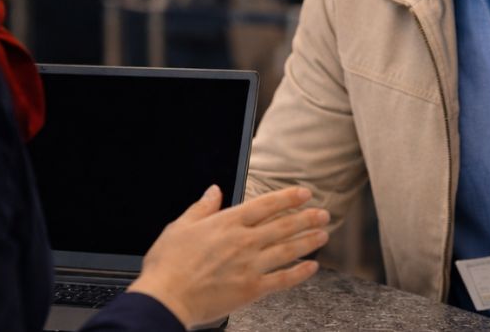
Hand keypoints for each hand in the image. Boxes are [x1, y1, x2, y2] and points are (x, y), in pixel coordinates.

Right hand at [127, 185, 328, 327]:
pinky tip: (311, 267)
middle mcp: (243, 241)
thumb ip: (202, 208)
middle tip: (323, 214)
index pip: (266, 204)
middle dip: (307, 218)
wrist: (166, 298)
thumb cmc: (167, 264)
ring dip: (308, 241)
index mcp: (227, 223)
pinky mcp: (252, 289)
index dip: (288, 198)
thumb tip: (214, 190)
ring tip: (323, 235)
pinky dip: (300, 273)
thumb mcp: (180, 227)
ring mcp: (250, 265)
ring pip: (288, 249)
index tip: (304, 194)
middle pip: (284, 226)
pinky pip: (282, 279)